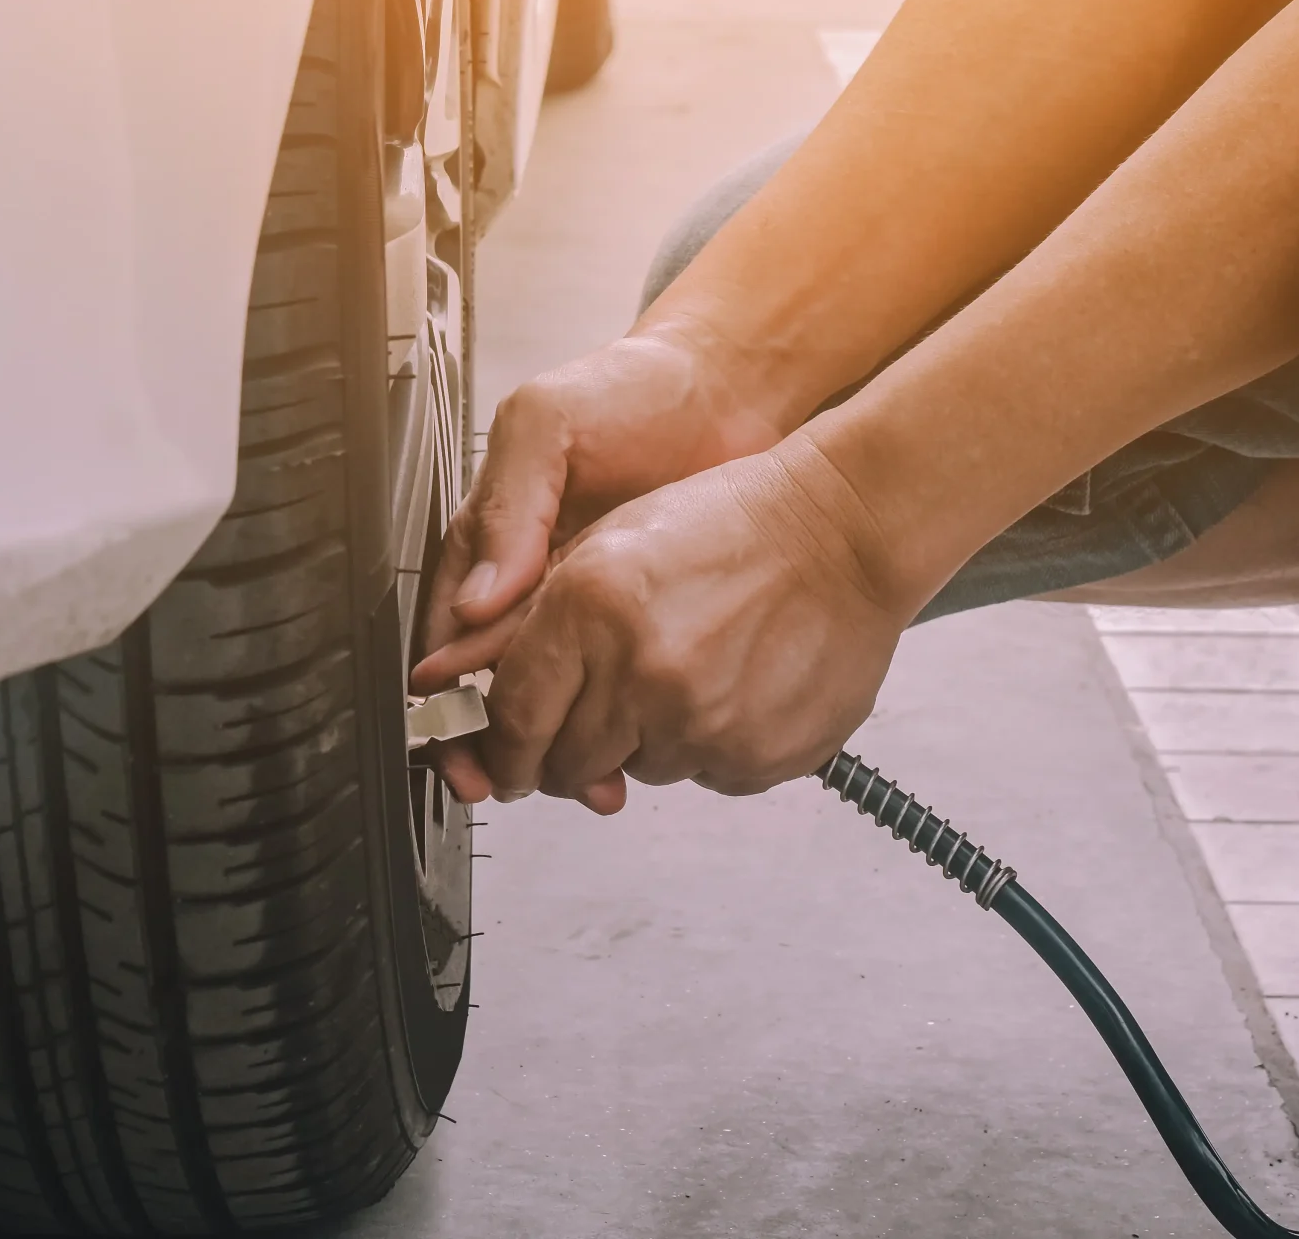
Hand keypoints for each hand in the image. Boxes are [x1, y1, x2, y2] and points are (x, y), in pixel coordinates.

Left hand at [415, 438, 913, 806]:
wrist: (846, 530)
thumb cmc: (731, 522)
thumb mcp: (606, 543)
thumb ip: (528, 622)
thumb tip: (452, 686)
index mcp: (588, 609)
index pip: (513, 718)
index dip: (498, 746)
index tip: (498, 756)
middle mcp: (640, 673)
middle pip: (563, 764)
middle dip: (564, 750)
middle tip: (596, 714)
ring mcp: (701, 723)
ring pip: (635, 770)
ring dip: (643, 739)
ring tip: (687, 670)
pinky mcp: (753, 757)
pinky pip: (702, 776)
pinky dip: (707, 745)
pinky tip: (732, 684)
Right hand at [417, 325, 792, 811]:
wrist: (730, 390)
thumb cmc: (631, 390)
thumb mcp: (548, 425)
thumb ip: (508, 506)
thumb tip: (477, 599)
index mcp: (493, 536)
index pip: (450, 630)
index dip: (446, 694)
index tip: (455, 740)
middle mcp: (534, 579)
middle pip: (496, 680)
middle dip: (498, 741)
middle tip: (512, 781)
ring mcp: (591, 604)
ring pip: (559, 696)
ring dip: (562, 746)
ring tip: (586, 783)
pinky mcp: (645, 620)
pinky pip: (619, 688)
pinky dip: (622, 728)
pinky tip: (633, 757)